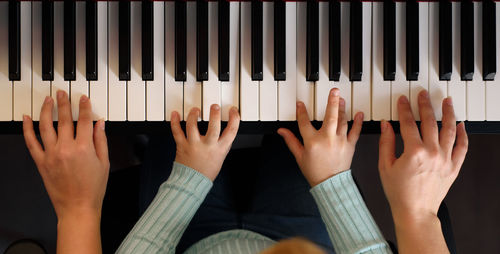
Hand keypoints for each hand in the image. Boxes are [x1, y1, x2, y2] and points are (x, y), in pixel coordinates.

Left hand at [23, 91, 108, 218]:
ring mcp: (51, 155)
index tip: (83, 99)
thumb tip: (100, 124)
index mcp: (84, 148)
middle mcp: (66, 148)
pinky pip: (31, 142)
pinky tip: (26, 118)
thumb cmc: (93, 188)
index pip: (84, 121)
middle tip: (63, 93)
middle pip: (64, 119)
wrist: (78, 207)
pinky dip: (27, 129)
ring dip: (47, 110)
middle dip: (64, 103)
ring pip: (46, 126)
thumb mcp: (104, 162)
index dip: (84, 107)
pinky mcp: (41, 162)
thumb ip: (100, 140)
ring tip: (48, 100)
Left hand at [171, 105, 239, 180]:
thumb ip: (223, 145)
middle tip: (214, 106)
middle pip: (214, 127)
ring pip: (193, 126)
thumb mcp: (220, 158)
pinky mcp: (182, 146)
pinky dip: (175, 121)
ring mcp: (194, 145)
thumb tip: (227, 131)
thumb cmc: (206, 171)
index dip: (234, 119)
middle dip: (214, 114)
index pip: (232, 131)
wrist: (192, 183)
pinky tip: (175, 114)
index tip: (232, 110)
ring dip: (193, 115)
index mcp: (220, 149)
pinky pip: (177, 131)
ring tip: (195, 110)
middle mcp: (208, 146)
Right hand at [278, 88, 362, 186]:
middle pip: (330, 117)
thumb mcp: (299, 156)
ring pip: (342, 121)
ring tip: (341, 99)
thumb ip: (291, 141)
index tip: (300, 104)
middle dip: (332, 102)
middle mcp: (327, 140)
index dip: (301, 112)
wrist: (330, 184)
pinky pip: (355, 132)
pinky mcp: (350, 146)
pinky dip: (358, 122)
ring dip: (342, 108)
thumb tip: (282, 131)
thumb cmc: (315, 171)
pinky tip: (359, 113)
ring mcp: (340, 142)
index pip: (304, 122)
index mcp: (312, 142)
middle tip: (334, 91)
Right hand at [378, 90, 467, 221]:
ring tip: (447, 102)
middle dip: (425, 105)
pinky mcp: (453, 167)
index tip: (403, 101)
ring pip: (449, 130)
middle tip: (423, 95)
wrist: (415, 211)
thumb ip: (386, 143)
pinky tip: (461, 125)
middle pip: (429, 122)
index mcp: (413, 152)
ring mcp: (445, 159)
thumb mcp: (385, 166)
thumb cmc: (399, 192)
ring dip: (448, 113)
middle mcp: (432, 153)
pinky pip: (462, 147)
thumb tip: (386, 125)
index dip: (404, 109)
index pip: (408, 123)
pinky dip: (463, 135)